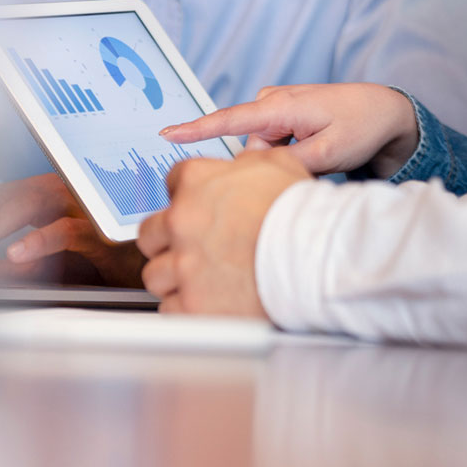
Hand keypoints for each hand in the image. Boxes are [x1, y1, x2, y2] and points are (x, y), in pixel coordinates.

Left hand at [0, 173, 145, 286]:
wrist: (151, 269)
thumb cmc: (107, 264)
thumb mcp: (54, 264)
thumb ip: (21, 265)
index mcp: (58, 195)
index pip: (6, 192)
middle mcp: (70, 193)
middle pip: (14, 193)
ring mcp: (85, 208)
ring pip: (33, 201)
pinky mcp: (101, 231)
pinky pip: (64, 231)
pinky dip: (36, 241)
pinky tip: (16, 254)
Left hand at [136, 150, 310, 314]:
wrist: (316, 258)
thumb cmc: (302, 214)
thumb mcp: (281, 165)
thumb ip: (253, 160)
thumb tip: (247, 157)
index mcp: (197, 182)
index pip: (173, 183)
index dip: (188, 198)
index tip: (197, 211)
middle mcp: (181, 221)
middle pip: (151, 232)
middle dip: (167, 241)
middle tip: (192, 249)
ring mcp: (183, 264)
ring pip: (155, 274)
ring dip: (174, 278)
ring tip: (202, 281)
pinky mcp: (190, 303)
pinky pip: (170, 308)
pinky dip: (186, 308)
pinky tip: (206, 303)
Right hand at [159, 83, 418, 177]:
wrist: (384, 110)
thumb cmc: (360, 126)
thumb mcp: (329, 153)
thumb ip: (288, 165)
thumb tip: (257, 175)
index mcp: (280, 107)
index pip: (228, 120)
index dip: (195, 129)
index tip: (166, 134)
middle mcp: (272, 102)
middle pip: (249, 149)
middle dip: (268, 166)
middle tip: (311, 166)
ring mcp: (276, 108)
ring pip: (260, 150)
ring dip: (281, 161)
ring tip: (319, 157)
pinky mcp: (282, 116)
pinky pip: (270, 144)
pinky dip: (286, 154)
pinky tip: (314, 152)